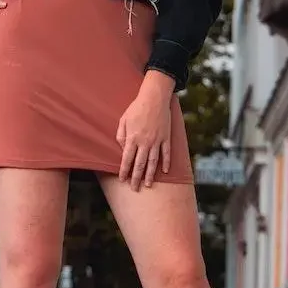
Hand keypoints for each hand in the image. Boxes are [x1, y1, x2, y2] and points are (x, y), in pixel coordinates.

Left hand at [116, 70, 175, 190]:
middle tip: (134, 188)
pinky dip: (166, 163)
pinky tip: (164, 171)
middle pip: (139, 164)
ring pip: (153, 162)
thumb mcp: (123, 120)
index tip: (123, 180)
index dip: (124, 170)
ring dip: (150, 174)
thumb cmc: (136, 108)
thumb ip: (121, 136)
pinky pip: (166, 153)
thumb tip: (123, 150)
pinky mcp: (166, 137)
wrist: (154, 98)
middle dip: (136, 178)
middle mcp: (144, 142)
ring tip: (148, 184)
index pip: (127, 159)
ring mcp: (156, 140)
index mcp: (132, 137)